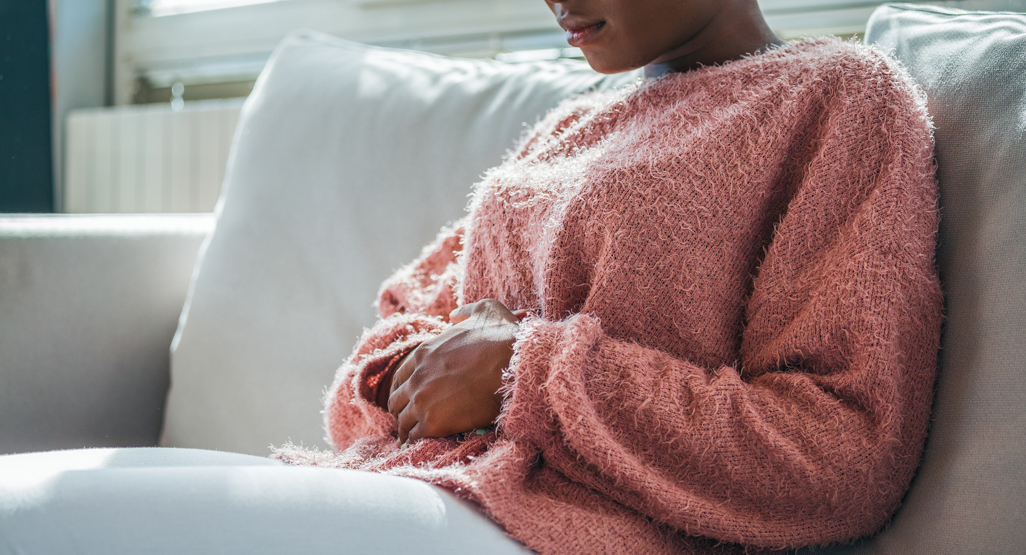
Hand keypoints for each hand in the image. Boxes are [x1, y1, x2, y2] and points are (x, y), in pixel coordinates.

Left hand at [387, 299, 530, 443]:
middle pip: (396, 401)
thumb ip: (466, 312)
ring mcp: (422, 400)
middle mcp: (417, 376)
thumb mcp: (485, 310)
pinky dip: (417, 440)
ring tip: (415, 436)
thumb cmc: (504, 338)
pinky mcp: (433, 422)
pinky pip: (415, 436)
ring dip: (408, 428)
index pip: (400, 376)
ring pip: (403, 421)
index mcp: (424, 352)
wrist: (515, 366)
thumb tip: (455, 314)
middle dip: (403, 410)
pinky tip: (425, 443)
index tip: (412, 397)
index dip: (405, 388)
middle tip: (413, 419)